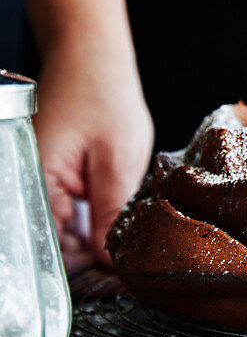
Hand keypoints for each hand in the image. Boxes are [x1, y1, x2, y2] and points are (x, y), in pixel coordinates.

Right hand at [34, 36, 153, 272]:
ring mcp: (37, 185)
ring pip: (62, 233)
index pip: (50, 248)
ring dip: (91, 240)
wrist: (90, 57)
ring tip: (125, 238)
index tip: (119, 280)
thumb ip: (110, 215)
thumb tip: (110, 263)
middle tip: (129, 263)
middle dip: (90, 257)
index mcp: (33, 184)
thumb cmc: (102, 96)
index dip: (85, 269)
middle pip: (54, 246)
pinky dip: (89, 220)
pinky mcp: (50, 180)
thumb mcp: (117, 161)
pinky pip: (66, 214)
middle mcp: (27, 188)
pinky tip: (113, 217)